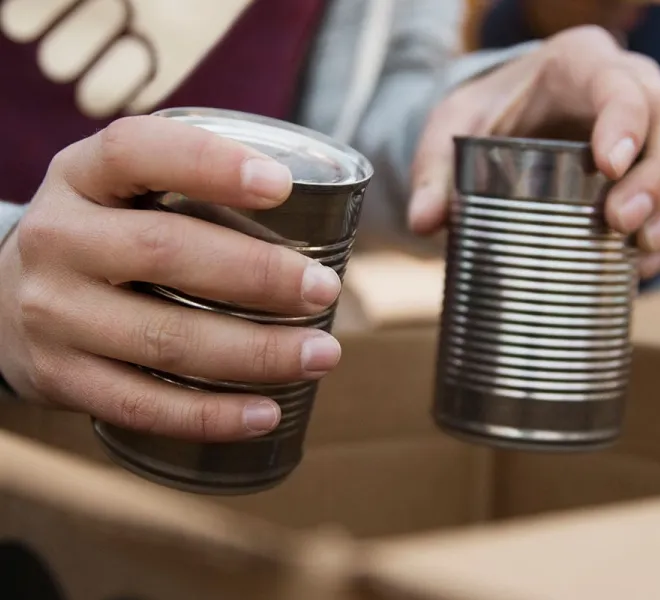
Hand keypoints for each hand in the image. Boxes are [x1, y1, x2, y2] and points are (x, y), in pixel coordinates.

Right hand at [0, 116, 342, 441]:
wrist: (1, 301)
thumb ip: (187, 189)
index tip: (281, 185)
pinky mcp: (60, 378)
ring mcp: (53, 315)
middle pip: (164, 251)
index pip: (136, 151)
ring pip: (164, 338)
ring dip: (255, 352)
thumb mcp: (119, 193)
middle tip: (325, 290)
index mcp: (80, 176)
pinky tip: (267, 413)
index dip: (210, 163)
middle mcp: (57, 240)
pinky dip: (211, 414)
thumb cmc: (100, 238)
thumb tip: (317, 213)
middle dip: (259, 275)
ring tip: (321, 354)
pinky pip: (142, 404)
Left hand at [409, 26, 659, 278]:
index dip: (628, 123)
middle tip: (624, 226)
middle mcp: (632, 84)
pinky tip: (647, 261)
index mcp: (579, 65)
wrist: (511, 118)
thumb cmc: (485, 116)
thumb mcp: (451, 133)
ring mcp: (657, 123)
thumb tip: (426, 222)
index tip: (611, 170)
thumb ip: (433, 173)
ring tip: (646, 249)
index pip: (620, 84)